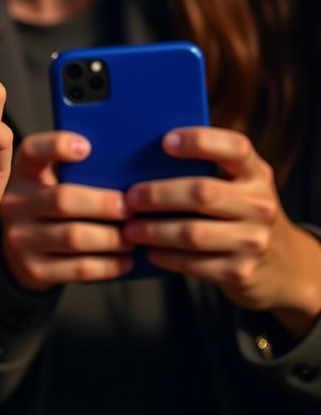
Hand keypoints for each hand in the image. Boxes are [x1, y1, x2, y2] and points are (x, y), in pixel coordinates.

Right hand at [0, 132, 131, 291]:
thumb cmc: (51, 208)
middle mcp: (14, 203)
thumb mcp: (49, 183)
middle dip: (102, 204)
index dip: (57, 146)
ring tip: (132, 237)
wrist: (22, 253)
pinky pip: (78, 268)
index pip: (32, 151)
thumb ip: (76, 172)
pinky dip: (108, 265)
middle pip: (62, 199)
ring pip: (74, 237)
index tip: (87, 148)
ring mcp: (20, 238)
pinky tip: (126, 260)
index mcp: (23, 173)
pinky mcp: (33, 269)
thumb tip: (125, 172)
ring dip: (111, 238)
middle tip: (130, 208)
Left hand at [123, 127, 320, 334]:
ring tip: (129, 229)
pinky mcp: (241, 273)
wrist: (284, 265)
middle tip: (129, 198)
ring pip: (192, 233)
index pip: (234, 148)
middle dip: (158, 194)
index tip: (165, 142)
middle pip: (201, 192)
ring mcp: (253, 241)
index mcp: (255, 174)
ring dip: (153, 230)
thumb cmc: (240, 211)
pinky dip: (166, 257)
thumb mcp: (237, 184)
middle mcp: (259, 205)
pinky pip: (194, 264)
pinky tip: (149, 251)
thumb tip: (144, 153)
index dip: (199, 141)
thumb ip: (205, 167)